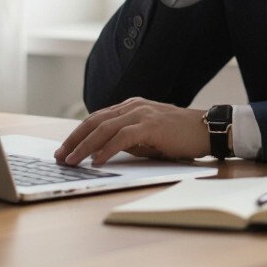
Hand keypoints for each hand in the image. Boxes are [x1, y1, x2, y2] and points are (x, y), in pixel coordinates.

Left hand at [54, 98, 208, 165]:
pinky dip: (106, 149)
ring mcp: (141, 113)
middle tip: (60, 156)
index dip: (78, 134)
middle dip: (74, 139)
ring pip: (104, 128)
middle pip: (94, 121)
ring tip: (72, 160)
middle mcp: (133, 106)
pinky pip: (122, 137)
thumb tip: (104, 152)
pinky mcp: (151, 125)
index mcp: (130, 107)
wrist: (206, 130)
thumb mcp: (148, 137)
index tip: (64, 149)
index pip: (97, 118)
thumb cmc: (179, 137)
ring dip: (84, 146)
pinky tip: (96, 161)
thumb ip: (127, 139)